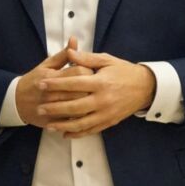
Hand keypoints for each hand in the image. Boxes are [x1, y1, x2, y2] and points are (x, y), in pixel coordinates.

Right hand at [15, 37, 93, 127]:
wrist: (16, 102)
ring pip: (79, 107)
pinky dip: (81, 118)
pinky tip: (87, 113)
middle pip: (81, 89)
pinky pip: (72, 121)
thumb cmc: (34, 80)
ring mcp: (52, 109)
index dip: (88, 70)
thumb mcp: (46, 65)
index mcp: (51, 77)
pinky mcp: (53, 122)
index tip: (91, 71)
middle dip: (91, 87)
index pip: (78, 71)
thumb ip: (63, 54)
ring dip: (89, 103)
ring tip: (93, 99)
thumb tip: (74, 40)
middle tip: (95, 86)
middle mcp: (52, 93)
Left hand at [37, 51, 155, 138]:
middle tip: (39, 108)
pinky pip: (91, 130)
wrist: (146, 87)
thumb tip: (68, 52)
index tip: (41, 83)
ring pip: (81, 123)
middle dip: (54, 108)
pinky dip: (77, 133)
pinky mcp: (109, 122)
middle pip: (74, 106)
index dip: (55, 84)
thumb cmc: (124, 71)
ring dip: (63, 125)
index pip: (73, 83)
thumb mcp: (107, 60)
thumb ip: (86, 58)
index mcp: (100, 82)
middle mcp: (103, 100)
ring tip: (48, 124)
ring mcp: (106, 113)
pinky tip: (64, 133)